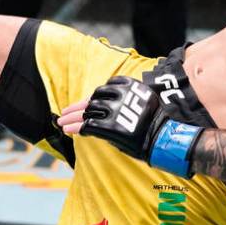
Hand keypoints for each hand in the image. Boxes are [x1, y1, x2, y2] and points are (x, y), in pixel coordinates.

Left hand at [58, 76, 203, 176]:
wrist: (164, 139)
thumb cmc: (154, 123)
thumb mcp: (142, 101)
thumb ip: (124, 99)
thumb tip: (102, 102)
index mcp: (129, 85)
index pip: (103, 89)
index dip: (89, 98)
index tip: (80, 104)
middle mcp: (121, 95)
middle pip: (93, 100)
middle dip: (77, 108)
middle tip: (64, 113)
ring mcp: (115, 111)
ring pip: (88, 112)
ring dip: (73, 118)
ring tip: (61, 123)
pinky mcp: (111, 126)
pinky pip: (88, 126)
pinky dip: (76, 128)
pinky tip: (68, 130)